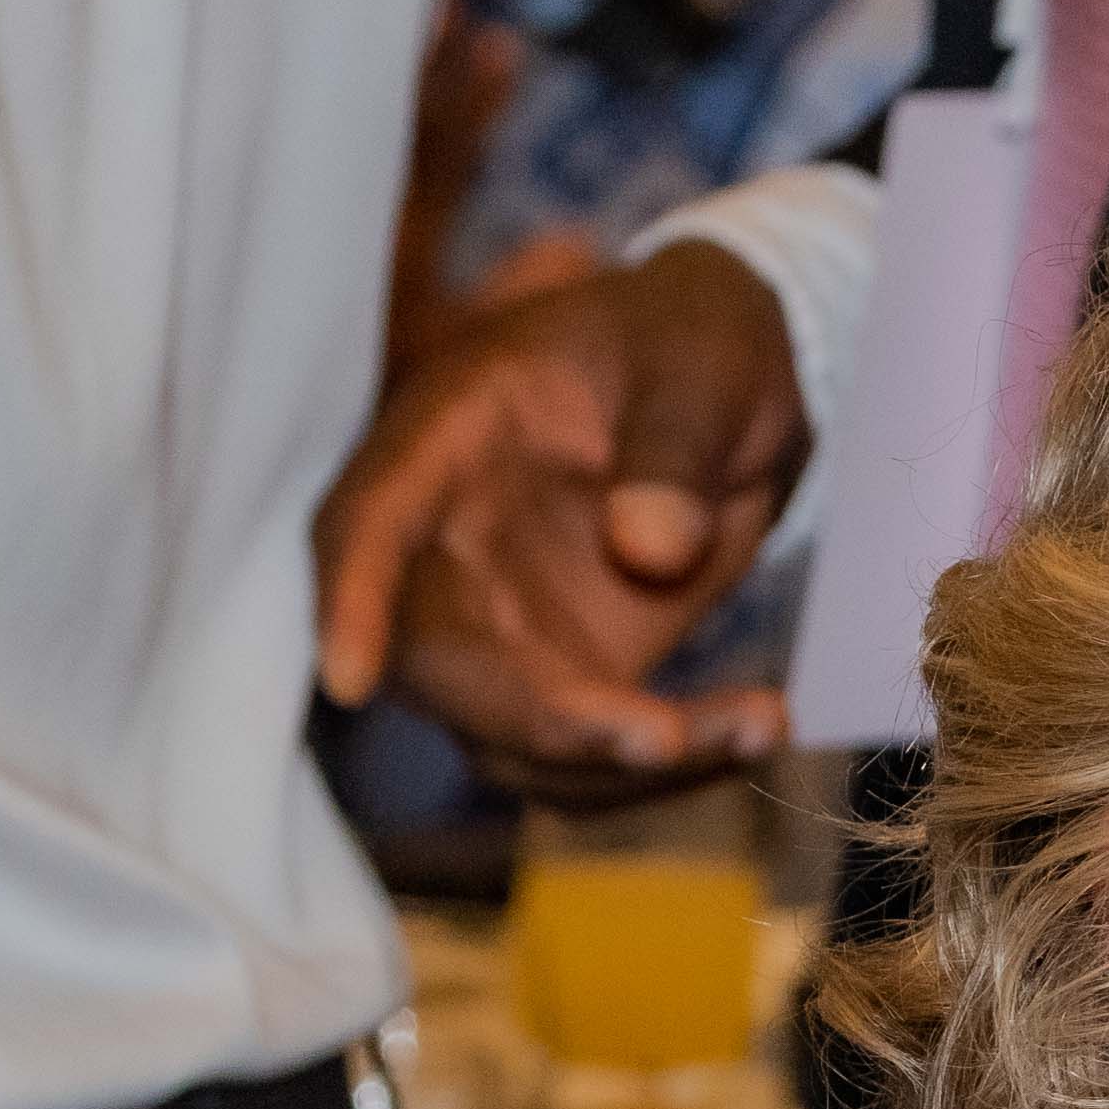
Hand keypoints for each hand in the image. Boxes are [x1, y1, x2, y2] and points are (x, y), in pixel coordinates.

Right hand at [315, 240, 811, 799]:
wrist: (730, 385)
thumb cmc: (693, 345)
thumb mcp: (702, 365)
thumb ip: (672, 447)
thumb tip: (648, 549)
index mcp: (448, 438)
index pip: (364, 524)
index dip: (348, 603)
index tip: (347, 683)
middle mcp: (448, 542)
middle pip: (433, 661)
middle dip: (532, 720)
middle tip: (664, 739)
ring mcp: (500, 619)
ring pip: (509, 733)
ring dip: (617, 763)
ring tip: (757, 726)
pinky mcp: (567, 671)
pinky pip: (588, 751)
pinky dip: (670, 763)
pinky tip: (761, 725)